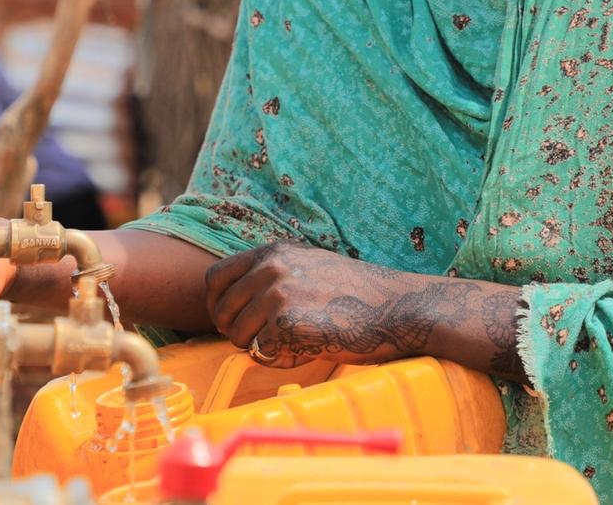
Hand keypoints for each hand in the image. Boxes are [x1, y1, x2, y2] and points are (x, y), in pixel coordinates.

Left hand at [204, 243, 435, 367]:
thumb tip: (236, 299)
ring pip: (239, 337)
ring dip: (260, 348)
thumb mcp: (310, 265)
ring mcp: (278, 295)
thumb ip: (274, 274)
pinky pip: (263, 354)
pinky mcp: (286, 325)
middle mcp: (271, 269)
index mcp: (274, 252)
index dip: (216, 305)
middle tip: (264, 341)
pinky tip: (308, 350)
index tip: (228, 321)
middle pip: (222, 312)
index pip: (216, 277)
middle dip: (236, 333)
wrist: (396, 307)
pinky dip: (281, 360)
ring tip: (295, 343)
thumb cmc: (358, 293)